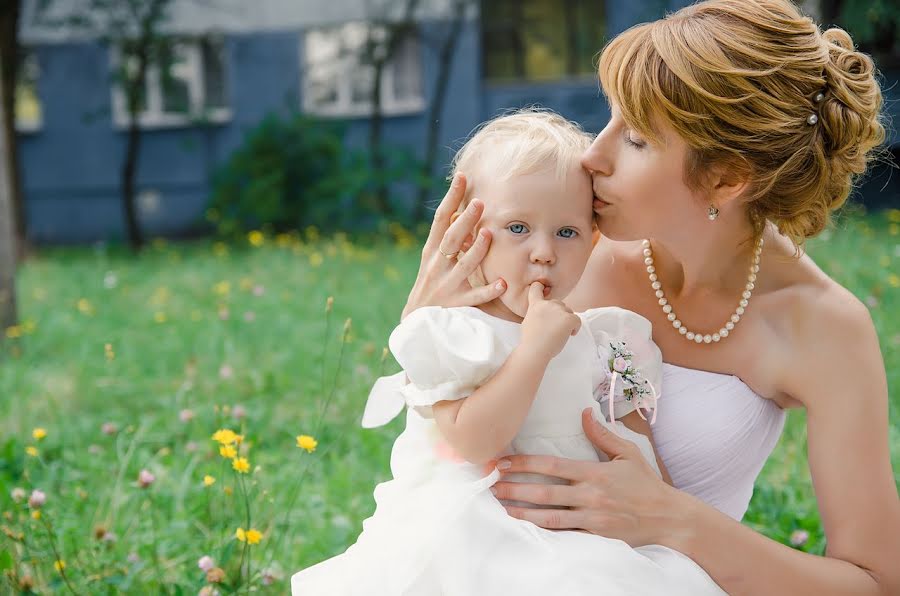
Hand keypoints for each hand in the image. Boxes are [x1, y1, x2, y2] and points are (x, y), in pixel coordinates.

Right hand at [401, 173, 506, 318]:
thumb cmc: (430, 284)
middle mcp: (436, 266)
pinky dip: (487, 291)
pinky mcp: (456, 304)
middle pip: (451, 239)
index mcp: (431, 251)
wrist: (416, 321)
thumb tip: (459, 210)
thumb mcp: (432, 260)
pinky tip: (502, 283)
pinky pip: (474, 297)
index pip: (441, 219)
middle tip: (480, 202)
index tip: (462, 178)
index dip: (451, 198)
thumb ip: (445, 238)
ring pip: (463, 266)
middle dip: (465, 221)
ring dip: (476, 250)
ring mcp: (446, 286)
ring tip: (488, 234)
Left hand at [490, 408, 689, 546]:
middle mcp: (591, 496)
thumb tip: (584, 413)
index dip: (524, 464)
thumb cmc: (647, 484)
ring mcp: (593, 520)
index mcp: (595, 473)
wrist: (669, 518)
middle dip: (515, 489)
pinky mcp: (597, 538)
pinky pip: (566, 536)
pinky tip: (528, 530)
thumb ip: (603, 435)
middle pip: (545, 492)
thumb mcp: (628, 454)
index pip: (552, 466)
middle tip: (492, 486)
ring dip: (523, 513)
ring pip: (550, 518)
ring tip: (502, 509)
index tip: (504, 462)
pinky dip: (545, 533)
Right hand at [520, 282, 580, 361]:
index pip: (536, 289)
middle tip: (555, 327)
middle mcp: (547, 305)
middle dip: (559, 313)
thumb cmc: (531, 341)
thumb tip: (545, 316)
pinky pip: (577, 320)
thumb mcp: (528, 321)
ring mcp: (559, 311)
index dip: (539, 286)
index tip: (542, 286)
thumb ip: (536, 313)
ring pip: (569, 312)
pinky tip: (570, 334)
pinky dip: (575, 327)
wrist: (535, 350)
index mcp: (535, 305)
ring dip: (567, 321)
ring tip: (560, 333)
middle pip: (559, 303)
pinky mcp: (568, 319)